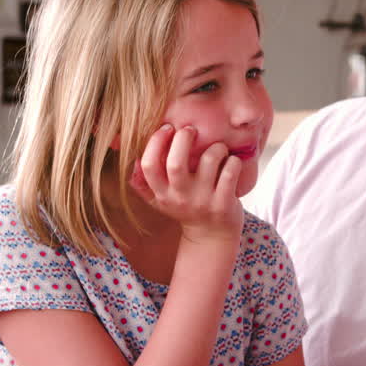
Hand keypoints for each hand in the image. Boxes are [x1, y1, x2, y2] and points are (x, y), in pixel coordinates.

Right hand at [130, 124, 242, 243]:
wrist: (211, 237)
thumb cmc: (185, 209)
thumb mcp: (160, 201)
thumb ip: (143, 183)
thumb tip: (132, 158)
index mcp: (162, 194)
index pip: (148, 165)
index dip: (156, 142)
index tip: (168, 128)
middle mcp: (180, 198)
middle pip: (175, 163)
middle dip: (183, 138)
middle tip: (190, 130)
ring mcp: (202, 202)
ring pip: (209, 160)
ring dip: (216, 147)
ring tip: (218, 149)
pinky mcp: (224, 204)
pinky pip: (230, 173)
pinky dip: (233, 161)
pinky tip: (231, 162)